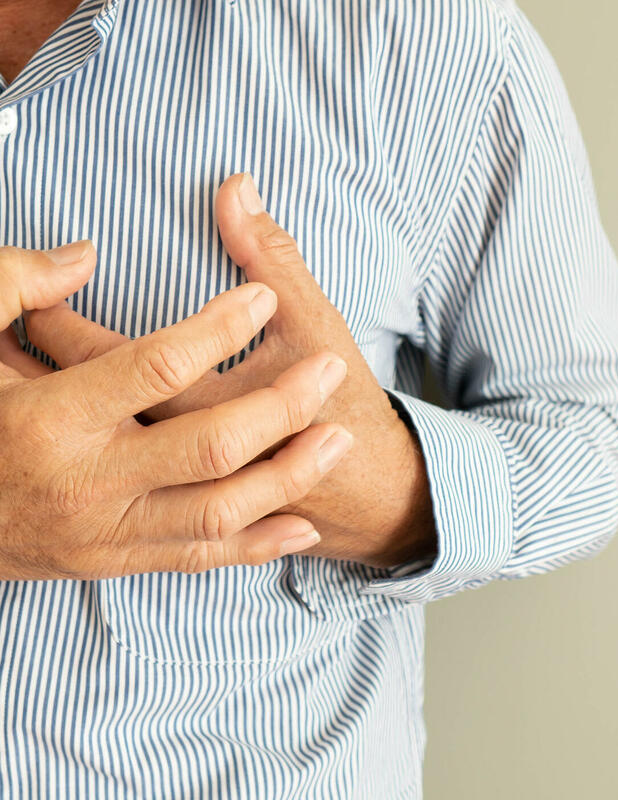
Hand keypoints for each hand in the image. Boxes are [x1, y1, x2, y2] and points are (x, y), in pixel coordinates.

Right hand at [0, 242, 353, 579]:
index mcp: (48, 418)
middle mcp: (84, 481)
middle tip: (330, 369)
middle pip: (206, 446)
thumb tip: (82, 257)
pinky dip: (256, 544)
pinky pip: (199, 559)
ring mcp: (103, 531)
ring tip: (338, 437)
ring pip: (217, 511)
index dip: (217, 330)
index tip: (262, 298)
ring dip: (288, 477)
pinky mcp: (113, 562)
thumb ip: (10, 288)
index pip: (153, 369)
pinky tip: (301, 524)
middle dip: (280, 407)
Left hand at [21, 175, 436, 568]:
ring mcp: (169, 494)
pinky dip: (85, 450)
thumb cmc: (340, 401)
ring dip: (49, 404)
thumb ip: (271, 254)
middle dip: (45, 357)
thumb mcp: (312, 322)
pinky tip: (69, 421)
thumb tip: (237, 188)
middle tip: (20, 321)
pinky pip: (107, 480)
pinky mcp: (173, 514)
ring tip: (23, 363)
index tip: (43, 288)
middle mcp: (172, 459)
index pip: (104, 355)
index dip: (58, 321)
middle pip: (83, 401)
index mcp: (198, 406)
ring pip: (88, 446)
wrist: (371, 486)